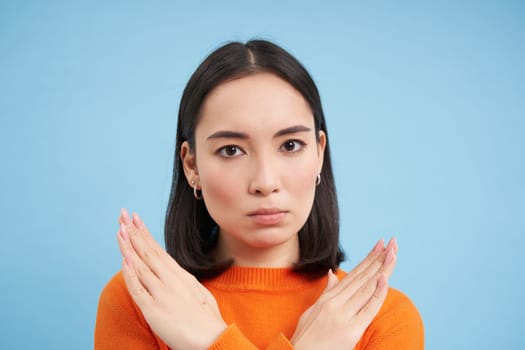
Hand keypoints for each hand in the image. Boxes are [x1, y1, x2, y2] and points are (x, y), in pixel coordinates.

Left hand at [117, 208, 226, 349]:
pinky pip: (138, 289)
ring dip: (129, 246)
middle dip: (134, 232)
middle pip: (148, 252)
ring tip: (120, 229)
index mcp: (181, 276)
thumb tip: (176, 274)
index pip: (158, 251)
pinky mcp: (154, 310)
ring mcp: (162, 294)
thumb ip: (184, 282)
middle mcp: (170, 281)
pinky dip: (130, 272)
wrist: (213, 340)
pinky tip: (124, 258)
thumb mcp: (198, 293)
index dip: (145, 234)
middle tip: (123, 215)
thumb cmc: (207, 320)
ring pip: (141, 266)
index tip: (136, 220)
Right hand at [290, 238, 397, 349]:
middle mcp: (335, 303)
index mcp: (328, 298)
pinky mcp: (350, 331)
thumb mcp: (312, 311)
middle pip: (362, 277)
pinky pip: (368, 309)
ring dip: (382, 270)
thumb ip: (326, 293)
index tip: (380, 245)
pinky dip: (377, 293)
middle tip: (392, 242)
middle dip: (379, 258)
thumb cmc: (305, 338)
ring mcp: (343, 315)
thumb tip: (332, 274)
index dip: (368, 259)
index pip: (354, 274)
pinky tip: (384, 278)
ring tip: (393, 254)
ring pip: (367, 288)